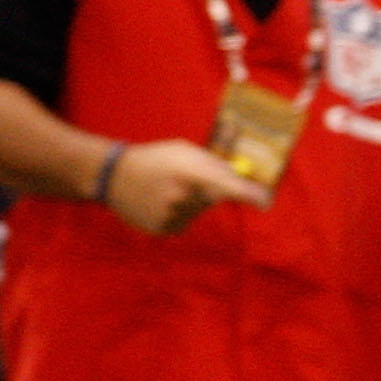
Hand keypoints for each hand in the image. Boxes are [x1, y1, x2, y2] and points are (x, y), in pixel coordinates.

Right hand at [102, 140, 270, 235]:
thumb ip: (213, 163)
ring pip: (200, 209)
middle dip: (211, 188)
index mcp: (189, 172)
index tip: (266, 201)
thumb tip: (241, 177)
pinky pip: (186, 220)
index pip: (229, 187)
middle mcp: (183, 197)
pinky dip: (180, 211)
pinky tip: (161, 201)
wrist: (113, 176)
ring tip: (168, 187)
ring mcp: (174, 216)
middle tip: (187, 177)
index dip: (251, 196)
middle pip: (215, 197)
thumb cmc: (155, 158)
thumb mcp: (184, 151)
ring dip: (193, 199)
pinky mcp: (166, 229)